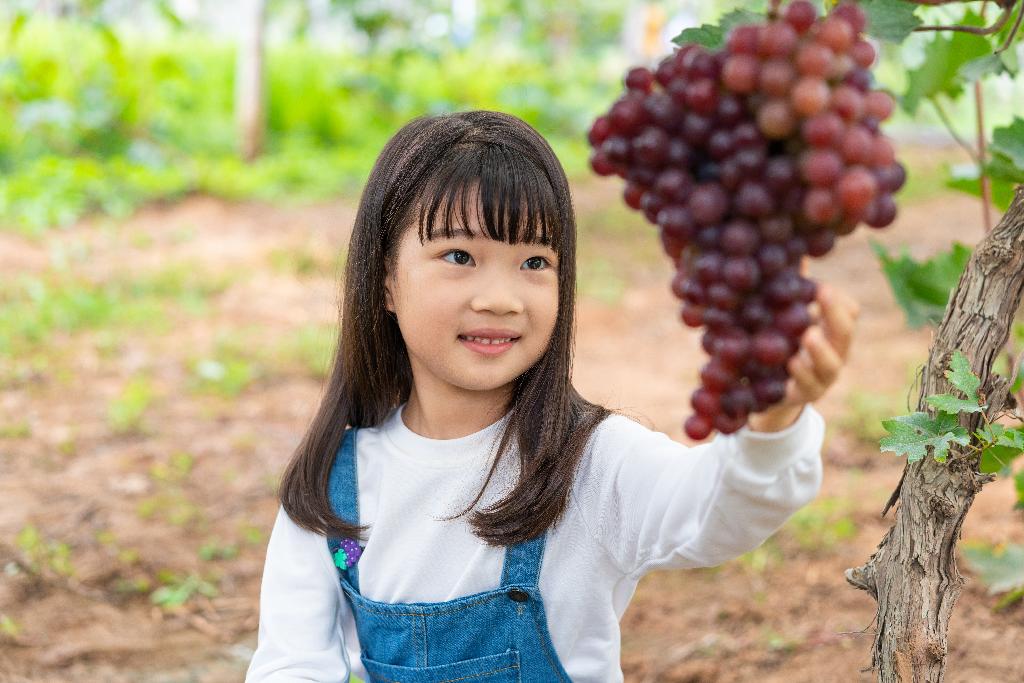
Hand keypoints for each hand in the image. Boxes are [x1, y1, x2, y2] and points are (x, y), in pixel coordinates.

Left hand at [747, 275, 859, 431]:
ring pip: (831, 364)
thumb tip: (786, 252)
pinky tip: (791, 363)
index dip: (837, 299)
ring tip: (809, 334)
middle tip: (823, 292)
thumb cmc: (779, 344)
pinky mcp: (802, 396)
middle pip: (844, 333)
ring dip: (820, 349)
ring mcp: (821, 378)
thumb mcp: (782, 317)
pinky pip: (806, 387)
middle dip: (835, 313)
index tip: (820, 285)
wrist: (763, 390)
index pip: (849, 312)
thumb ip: (787, 291)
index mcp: (832, 331)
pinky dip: (801, 375)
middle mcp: (834, 353)